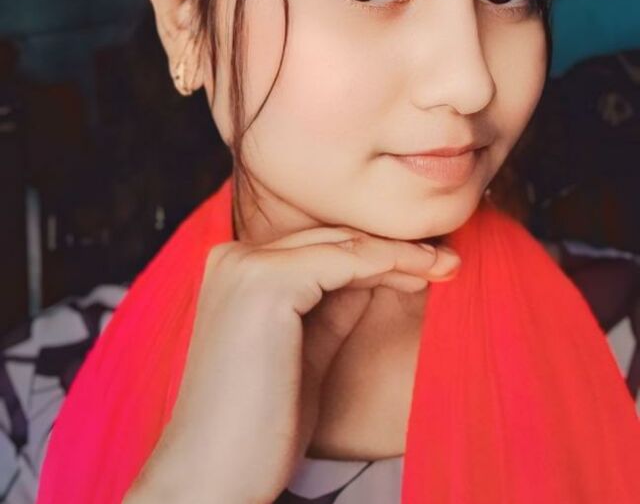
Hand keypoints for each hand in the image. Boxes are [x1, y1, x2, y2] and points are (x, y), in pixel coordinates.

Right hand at [123, 225, 460, 503]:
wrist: (213, 478)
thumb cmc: (257, 427)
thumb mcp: (305, 353)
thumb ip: (331, 309)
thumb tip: (373, 275)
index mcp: (233, 269)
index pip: (317, 248)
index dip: (374, 254)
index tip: (424, 266)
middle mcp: (234, 257)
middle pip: (331, 240)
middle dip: (393, 249)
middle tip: (446, 261)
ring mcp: (247, 266)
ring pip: (343, 245)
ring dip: (400, 253)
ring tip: (446, 266)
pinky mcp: (266, 284)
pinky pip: (345, 262)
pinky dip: (389, 264)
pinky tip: (423, 276)